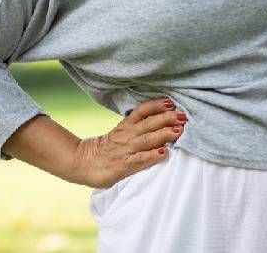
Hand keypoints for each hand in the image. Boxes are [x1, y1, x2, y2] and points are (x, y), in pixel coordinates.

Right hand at [70, 98, 186, 188]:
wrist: (82, 162)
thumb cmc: (104, 149)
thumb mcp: (119, 133)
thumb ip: (135, 128)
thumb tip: (157, 122)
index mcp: (125, 126)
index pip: (141, 111)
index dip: (156, 105)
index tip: (170, 102)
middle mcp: (126, 135)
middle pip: (149, 123)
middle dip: (167, 118)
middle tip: (183, 115)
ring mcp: (125, 150)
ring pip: (147, 139)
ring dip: (164, 134)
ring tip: (179, 131)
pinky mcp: (123, 165)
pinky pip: (140, 159)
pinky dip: (152, 155)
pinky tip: (164, 153)